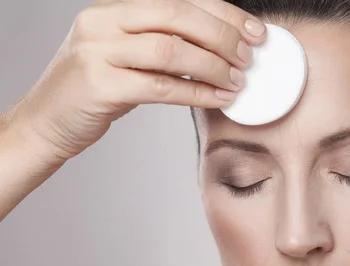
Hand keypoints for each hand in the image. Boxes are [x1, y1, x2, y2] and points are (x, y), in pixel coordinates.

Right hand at [10, 0, 265, 160]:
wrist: (47, 121)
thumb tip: (223, 49)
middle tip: (247, 58)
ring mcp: (97, 52)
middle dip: (222, 36)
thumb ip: (164, 44)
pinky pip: (160, 86)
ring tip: (236, 81)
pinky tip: (218, 99)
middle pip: (177, 15)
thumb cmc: (95, 89)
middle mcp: (103, 22)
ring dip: (213, 66)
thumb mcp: (125, 55)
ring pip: (170, 49)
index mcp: (113, 9)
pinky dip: (196, 92)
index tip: (253, 31)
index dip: (223, 13)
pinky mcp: (99, 85)